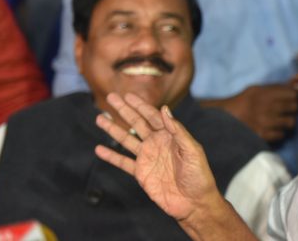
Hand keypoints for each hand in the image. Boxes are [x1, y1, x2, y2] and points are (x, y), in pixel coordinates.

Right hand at [95, 93, 215, 220]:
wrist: (194, 202)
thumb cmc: (199, 175)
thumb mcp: (192, 150)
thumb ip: (178, 131)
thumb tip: (164, 109)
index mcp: (170, 136)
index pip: (153, 116)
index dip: (140, 105)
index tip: (128, 95)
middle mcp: (157, 143)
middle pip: (137, 123)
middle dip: (124, 110)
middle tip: (111, 97)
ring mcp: (148, 158)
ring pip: (127, 140)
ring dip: (113, 129)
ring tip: (99, 119)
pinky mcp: (141, 173)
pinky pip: (123, 162)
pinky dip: (111, 156)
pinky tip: (99, 149)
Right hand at [200, 85, 297, 141]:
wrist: (224, 119)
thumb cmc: (242, 102)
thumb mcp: (256, 89)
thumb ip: (275, 88)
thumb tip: (296, 86)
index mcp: (265, 93)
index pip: (293, 94)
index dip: (294, 97)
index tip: (291, 99)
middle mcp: (267, 107)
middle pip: (294, 107)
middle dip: (292, 109)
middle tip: (286, 111)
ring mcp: (266, 122)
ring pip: (291, 122)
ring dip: (287, 122)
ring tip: (280, 121)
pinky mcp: (263, 135)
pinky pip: (282, 135)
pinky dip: (279, 133)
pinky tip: (272, 130)